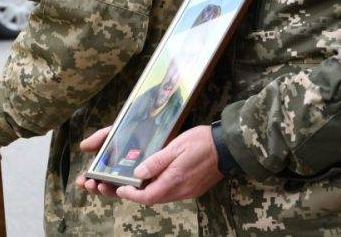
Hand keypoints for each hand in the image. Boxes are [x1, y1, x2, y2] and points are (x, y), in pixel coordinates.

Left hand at [76, 125, 223, 203]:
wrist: (228, 147)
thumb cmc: (202, 143)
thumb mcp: (176, 147)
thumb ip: (157, 161)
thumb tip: (138, 173)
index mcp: (174, 181)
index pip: (146, 196)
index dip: (130, 194)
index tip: (118, 188)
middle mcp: (178, 190)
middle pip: (150, 198)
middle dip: (129, 194)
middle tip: (112, 187)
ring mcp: (185, 191)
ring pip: (158, 195)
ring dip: (141, 191)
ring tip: (124, 184)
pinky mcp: (190, 188)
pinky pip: (167, 192)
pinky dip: (154, 188)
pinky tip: (147, 180)